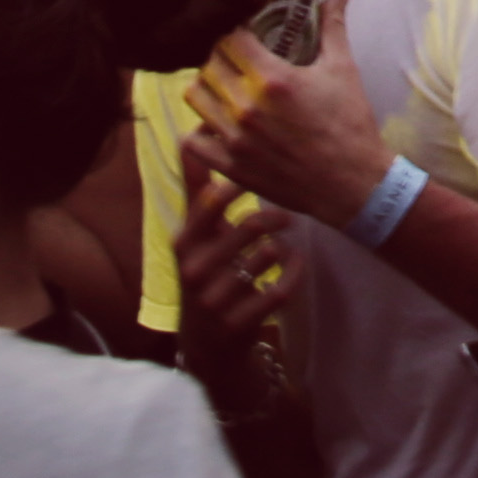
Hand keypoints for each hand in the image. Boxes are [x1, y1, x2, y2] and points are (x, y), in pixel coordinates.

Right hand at [164, 140, 290, 337]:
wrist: (206, 343)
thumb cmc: (204, 272)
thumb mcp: (194, 234)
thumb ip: (195, 188)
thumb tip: (190, 134)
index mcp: (184, 242)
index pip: (210, 200)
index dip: (240, 182)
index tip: (261, 176)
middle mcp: (195, 270)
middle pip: (251, 225)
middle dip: (276, 216)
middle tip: (287, 216)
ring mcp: (216, 299)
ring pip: (269, 255)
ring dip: (283, 247)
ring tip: (282, 246)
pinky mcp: (240, 322)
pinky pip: (281, 288)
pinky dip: (293, 272)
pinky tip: (292, 265)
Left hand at [180, 0, 397, 225]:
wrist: (353, 183)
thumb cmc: (350, 123)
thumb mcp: (343, 69)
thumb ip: (333, 25)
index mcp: (273, 78)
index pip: (230, 38)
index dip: (238, 32)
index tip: (249, 36)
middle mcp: (246, 106)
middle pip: (209, 64)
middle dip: (224, 57)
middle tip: (240, 60)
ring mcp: (234, 139)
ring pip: (196, 96)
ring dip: (209, 87)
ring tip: (227, 88)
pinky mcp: (230, 166)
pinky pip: (193, 140)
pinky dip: (201, 129)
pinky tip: (220, 124)